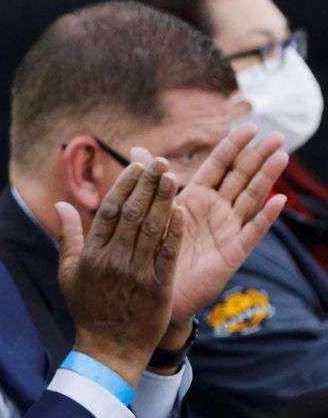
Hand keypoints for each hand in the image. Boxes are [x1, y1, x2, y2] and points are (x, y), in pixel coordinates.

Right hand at [57, 158, 183, 386]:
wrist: (109, 348)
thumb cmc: (87, 309)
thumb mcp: (68, 273)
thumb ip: (68, 236)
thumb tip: (61, 205)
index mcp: (92, 255)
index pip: (110, 211)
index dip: (125, 186)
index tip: (137, 166)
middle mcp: (114, 260)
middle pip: (133, 214)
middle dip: (148, 185)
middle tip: (160, 162)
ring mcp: (137, 274)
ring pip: (153, 229)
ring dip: (164, 200)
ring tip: (173, 177)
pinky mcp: (158, 288)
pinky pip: (168, 253)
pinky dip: (175, 230)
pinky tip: (182, 209)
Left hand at [133, 124, 288, 349]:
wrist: (154, 293)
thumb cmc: (153, 253)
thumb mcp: (151, 213)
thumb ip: (150, 182)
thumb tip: (138, 150)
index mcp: (195, 199)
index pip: (218, 166)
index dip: (232, 146)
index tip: (248, 124)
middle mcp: (215, 212)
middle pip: (240, 177)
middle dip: (257, 156)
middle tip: (275, 133)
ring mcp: (227, 231)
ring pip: (250, 199)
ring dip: (266, 177)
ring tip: (281, 155)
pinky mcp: (232, 253)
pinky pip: (251, 233)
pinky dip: (265, 217)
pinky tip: (278, 200)